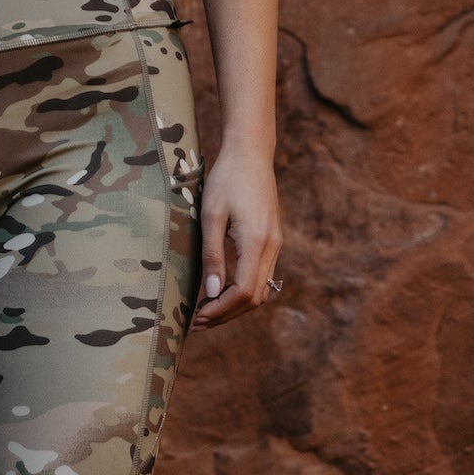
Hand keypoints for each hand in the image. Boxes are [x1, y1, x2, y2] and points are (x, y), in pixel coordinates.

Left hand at [193, 142, 281, 325]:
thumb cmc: (226, 179)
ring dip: (235, 305)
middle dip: (227, 314)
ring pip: (261, 289)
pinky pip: (262, 275)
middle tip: (197, 321)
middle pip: (255, 297)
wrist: (251, 153)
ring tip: (207, 310)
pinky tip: (222, 290)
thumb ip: (212, 255)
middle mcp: (272, 247)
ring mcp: (276, 243)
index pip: (243, 292)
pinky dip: (243, 290)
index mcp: (256, 242)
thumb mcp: (210, 215)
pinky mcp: (273, 239)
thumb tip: (211, 293)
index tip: (197, 317)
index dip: (221, 310)